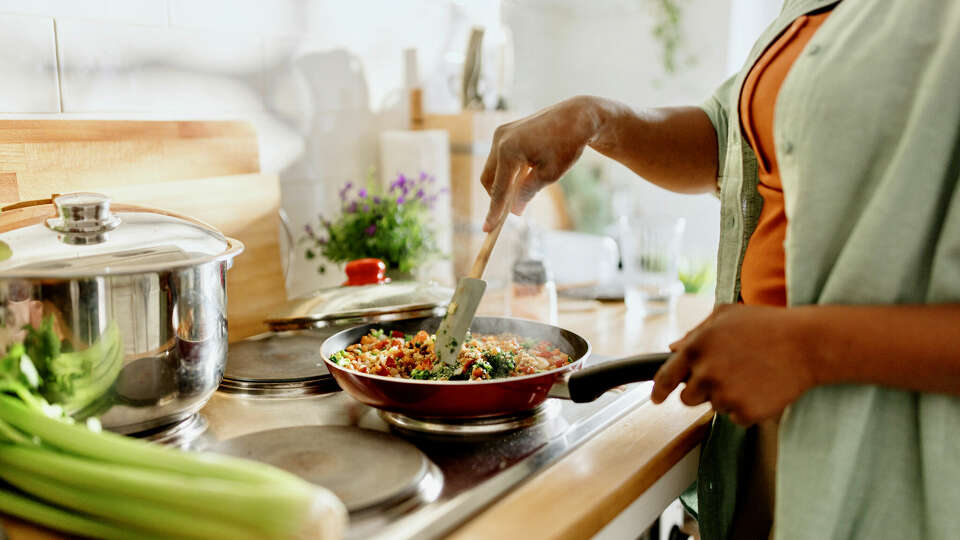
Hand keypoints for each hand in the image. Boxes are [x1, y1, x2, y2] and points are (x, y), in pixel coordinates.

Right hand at [480, 96, 602, 230]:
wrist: (576, 116)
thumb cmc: (567, 145)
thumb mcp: (550, 174)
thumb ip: (528, 192)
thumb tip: (513, 211)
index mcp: (509, 151)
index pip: (499, 189)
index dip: (494, 212)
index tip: (488, 230)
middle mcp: (500, 140)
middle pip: (488, 179)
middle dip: (497, 196)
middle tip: (509, 212)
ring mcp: (501, 133)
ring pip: (492, 168)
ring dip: (503, 183)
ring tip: (523, 189)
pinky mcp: (505, 131)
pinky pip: (499, 157)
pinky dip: (507, 170)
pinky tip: (524, 174)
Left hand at [651, 304, 819, 424]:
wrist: (807, 344)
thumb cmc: (767, 325)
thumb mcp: (727, 315)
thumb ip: (696, 332)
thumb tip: (673, 349)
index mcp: (696, 348)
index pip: (666, 377)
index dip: (658, 390)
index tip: (656, 398)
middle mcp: (706, 373)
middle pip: (688, 398)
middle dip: (702, 389)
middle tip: (727, 374)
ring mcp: (725, 395)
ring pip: (714, 407)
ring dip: (727, 396)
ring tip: (751, 374)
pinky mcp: (745, 412)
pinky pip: (736, 418)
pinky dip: (747, 408)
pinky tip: (763, 387)